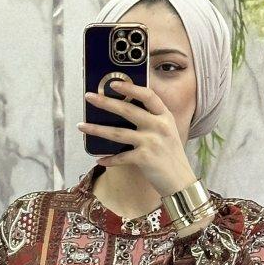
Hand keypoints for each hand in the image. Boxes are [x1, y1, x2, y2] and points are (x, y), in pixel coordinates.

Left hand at [78, 77, 198, 198]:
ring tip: (82, 126)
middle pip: (127, 110)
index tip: (113, 83)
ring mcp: (151, 142)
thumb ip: (153, 119)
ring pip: (118, 132)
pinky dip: (109, 159)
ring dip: (97, 129)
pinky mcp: (145, 159)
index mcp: (165, 116)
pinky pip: (121, 157)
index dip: (130, 87)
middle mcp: (158, 126)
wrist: (181, 182)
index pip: (147, 95)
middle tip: (89, 97)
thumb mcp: (168, 132)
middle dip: (105, 102)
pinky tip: (99, 159)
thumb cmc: (171, 156)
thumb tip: (126, 109)